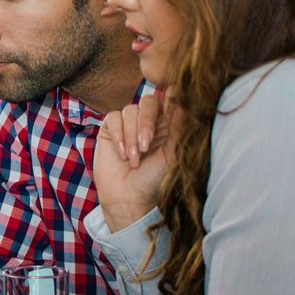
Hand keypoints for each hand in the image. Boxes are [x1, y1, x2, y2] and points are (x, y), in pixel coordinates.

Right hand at [93, 94, 176, 231]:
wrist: (128, 196)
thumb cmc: (152, 180)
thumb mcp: (171, 155)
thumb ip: (178, 130)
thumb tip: (185, 105)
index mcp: (167, 125)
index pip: (170, 99)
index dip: (171, 97)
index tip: (172, 109)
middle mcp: (148, 121)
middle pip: (149, 101)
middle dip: (147, 121)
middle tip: (146, 145)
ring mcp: (128, 124)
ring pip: (130, 110)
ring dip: (131, 136)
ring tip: (133, 159)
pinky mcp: (110, 130)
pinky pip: (113, 118)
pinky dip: (118, 135)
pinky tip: (121, 153)